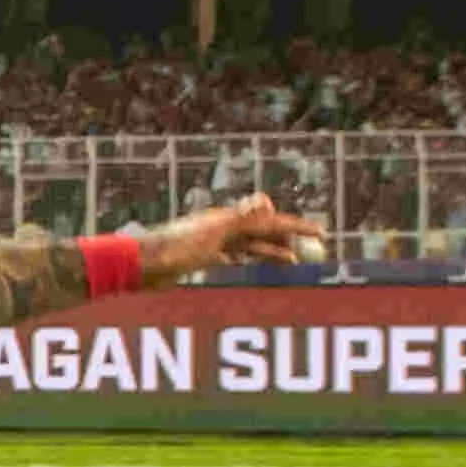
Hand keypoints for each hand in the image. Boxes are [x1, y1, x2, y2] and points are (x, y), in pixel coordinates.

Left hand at [137, 193, 327, 282]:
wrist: (143, 264)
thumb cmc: (174, 249)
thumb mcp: (211, 234)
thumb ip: (240, 219)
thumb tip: (267, 202)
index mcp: (229, 220)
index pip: (272, 223)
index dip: (298, 228)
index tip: (322, 233)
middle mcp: (223, 227)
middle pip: (264, 231)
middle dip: (289, 239)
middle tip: (314, 248)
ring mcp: (212, 241)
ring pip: (251, 245)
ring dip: (273, 251)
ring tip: (292, 261)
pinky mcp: (201, 256)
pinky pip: (234, 256)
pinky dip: (249, 259)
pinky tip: (252, 263)